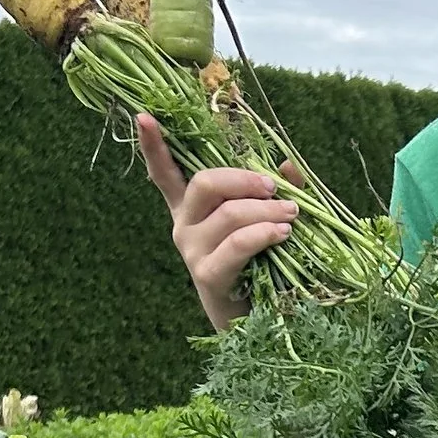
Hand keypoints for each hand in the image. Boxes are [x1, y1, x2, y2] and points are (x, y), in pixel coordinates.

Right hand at [138, 113, 298, 330]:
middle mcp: (183, 225)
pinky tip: (281, 233)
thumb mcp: (263, 222)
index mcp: (191, 207)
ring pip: (228, 214)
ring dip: (266, 210)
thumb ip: (272, 193)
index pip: (164, 172)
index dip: (153, 145)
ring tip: (292, 215)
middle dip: (245, 180)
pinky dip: (262, 234)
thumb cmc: (258, 263)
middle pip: (205, 184)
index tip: (144, 116)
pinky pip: (237, 245)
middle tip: (274, 189)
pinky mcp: (207, 274)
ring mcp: (192, 250)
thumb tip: (287, 167)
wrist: (251, 322)